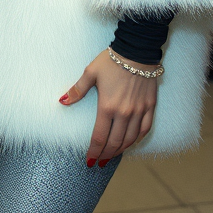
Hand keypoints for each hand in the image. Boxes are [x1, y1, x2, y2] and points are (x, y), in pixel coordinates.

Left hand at [60, 49, 158, 165]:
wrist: (137, 50)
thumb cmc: (112, 60)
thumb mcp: (91, 72)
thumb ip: (77, 90)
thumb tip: (62, 101)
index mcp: (107, 107)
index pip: (99, 138)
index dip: (94, 152)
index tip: (90, 161)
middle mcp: (124, 113)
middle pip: (114, 142)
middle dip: (106, 155)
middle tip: (100, 162)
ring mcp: (138, 111)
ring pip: (130, 139)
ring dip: (121, 150)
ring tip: (113, 155)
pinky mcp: (150, 106)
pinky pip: (145, 129)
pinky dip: (138, 139)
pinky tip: (132, 142)